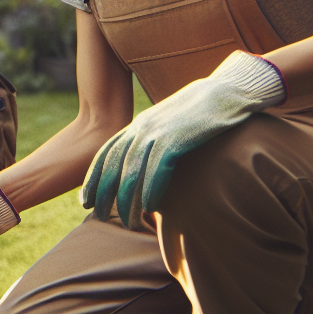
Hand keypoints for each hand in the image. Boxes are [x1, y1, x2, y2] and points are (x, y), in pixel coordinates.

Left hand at [82, 51, 285, 228]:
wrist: (228, 91)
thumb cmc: (201, 112)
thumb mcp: (170, 124)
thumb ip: (156, 140)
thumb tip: (147, 164)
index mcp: (138, 124)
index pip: (106, 154)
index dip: (93, 178)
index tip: (85, 200)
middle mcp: (142, 127)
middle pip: (113, 165)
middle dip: (103, 192)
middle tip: (97, 215)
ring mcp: (158, 132)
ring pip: (132, 171)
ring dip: (127, 199)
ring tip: (127, 222)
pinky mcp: (177, 138)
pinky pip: (158, 168)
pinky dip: (151, 189)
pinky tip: (150, 207)